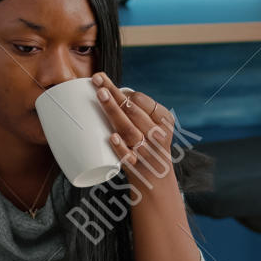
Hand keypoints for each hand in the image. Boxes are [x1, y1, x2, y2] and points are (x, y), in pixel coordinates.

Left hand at [92, 72, 177, 191]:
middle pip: (133, 110)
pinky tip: (112, 138)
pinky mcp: (137, 166)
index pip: (141, 100)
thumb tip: (108, 90)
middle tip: (97, 79)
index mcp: (163, 119)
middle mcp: (158, 133)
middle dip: (114, 93)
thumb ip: (137, 111)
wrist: (156, 180)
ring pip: (128, 129)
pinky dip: (121, 148)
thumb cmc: (148, 145)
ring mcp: (147, 150)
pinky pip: (128, 156)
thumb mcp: (152, 126)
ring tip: (100, 95)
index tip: (107, 87)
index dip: (123, 93)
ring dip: (113, 111)